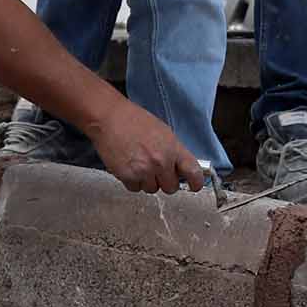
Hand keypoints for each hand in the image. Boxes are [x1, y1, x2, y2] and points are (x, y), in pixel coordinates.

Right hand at [88, 102, 207, 195]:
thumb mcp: (163, 132)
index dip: (196, 182)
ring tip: (139, 164)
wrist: (110, 118)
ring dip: (147, 181)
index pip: (193, 172)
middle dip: (165, 181)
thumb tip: (181, 168)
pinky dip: (132, 181)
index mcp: (173, 149)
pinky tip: (129, 166)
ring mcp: (144, 171)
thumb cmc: (134, 120)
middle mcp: (161, 162)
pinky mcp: (128, 176)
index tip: (194, 186)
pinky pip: (135, 188)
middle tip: (156, 170)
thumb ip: (174, 151)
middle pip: (171, 187)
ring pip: (152, 189)